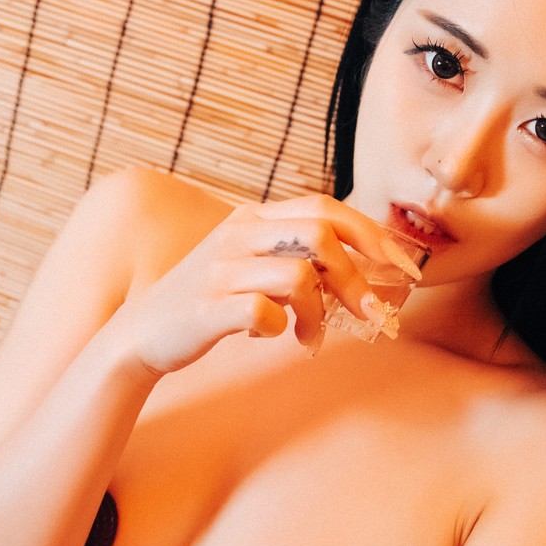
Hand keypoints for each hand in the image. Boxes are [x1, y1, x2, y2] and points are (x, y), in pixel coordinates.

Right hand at [114, 194, 423, 374]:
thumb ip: (296, 255)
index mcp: (251, 217)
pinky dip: (279, 329)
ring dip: (319, 313)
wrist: (140, 335)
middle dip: (357, 277)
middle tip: (371, 314)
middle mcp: (237, 234)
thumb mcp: (250, 263)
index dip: (373, 235)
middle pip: (320, 236)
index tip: (405, 268)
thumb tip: (365, 267)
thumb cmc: (208, 302)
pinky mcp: (207, 308)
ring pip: (299, 275)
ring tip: (311, 337)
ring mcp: (220, 270)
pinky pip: (264, 312)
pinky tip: (273, 337)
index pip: (326, 208)